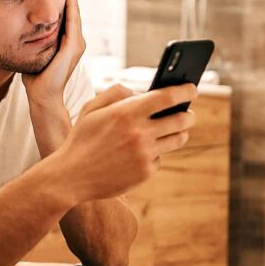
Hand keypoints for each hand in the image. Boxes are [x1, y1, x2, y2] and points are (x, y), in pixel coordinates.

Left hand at [21, 0, 84, 109]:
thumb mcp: (33, 50)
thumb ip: (31, 36)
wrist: (42, 97)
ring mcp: (77, 43)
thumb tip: (18, 23)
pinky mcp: (73, 47)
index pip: (65, 10)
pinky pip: (72, 19)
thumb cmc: (35, 78)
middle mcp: (76, 39)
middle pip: (72, 6)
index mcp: (67, 40)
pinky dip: (69, 3)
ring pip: (74, 9)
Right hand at [50, 83, 198, 202]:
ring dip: (180, 133)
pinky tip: (145, 152)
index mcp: (127, 112)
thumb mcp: (91, 107)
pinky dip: (155, 153)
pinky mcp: (145, 172)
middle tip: (188, 113)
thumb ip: (116, 92)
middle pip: (181, 120)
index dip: (185, 91)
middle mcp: (140, 133)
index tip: (192, 88)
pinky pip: (160, 158)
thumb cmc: (81, 138)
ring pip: (177, 140)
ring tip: (178, 130)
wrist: (71, 177)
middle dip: (189, 114)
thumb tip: (140, 93)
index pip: (167, 97)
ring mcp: (145, 154)